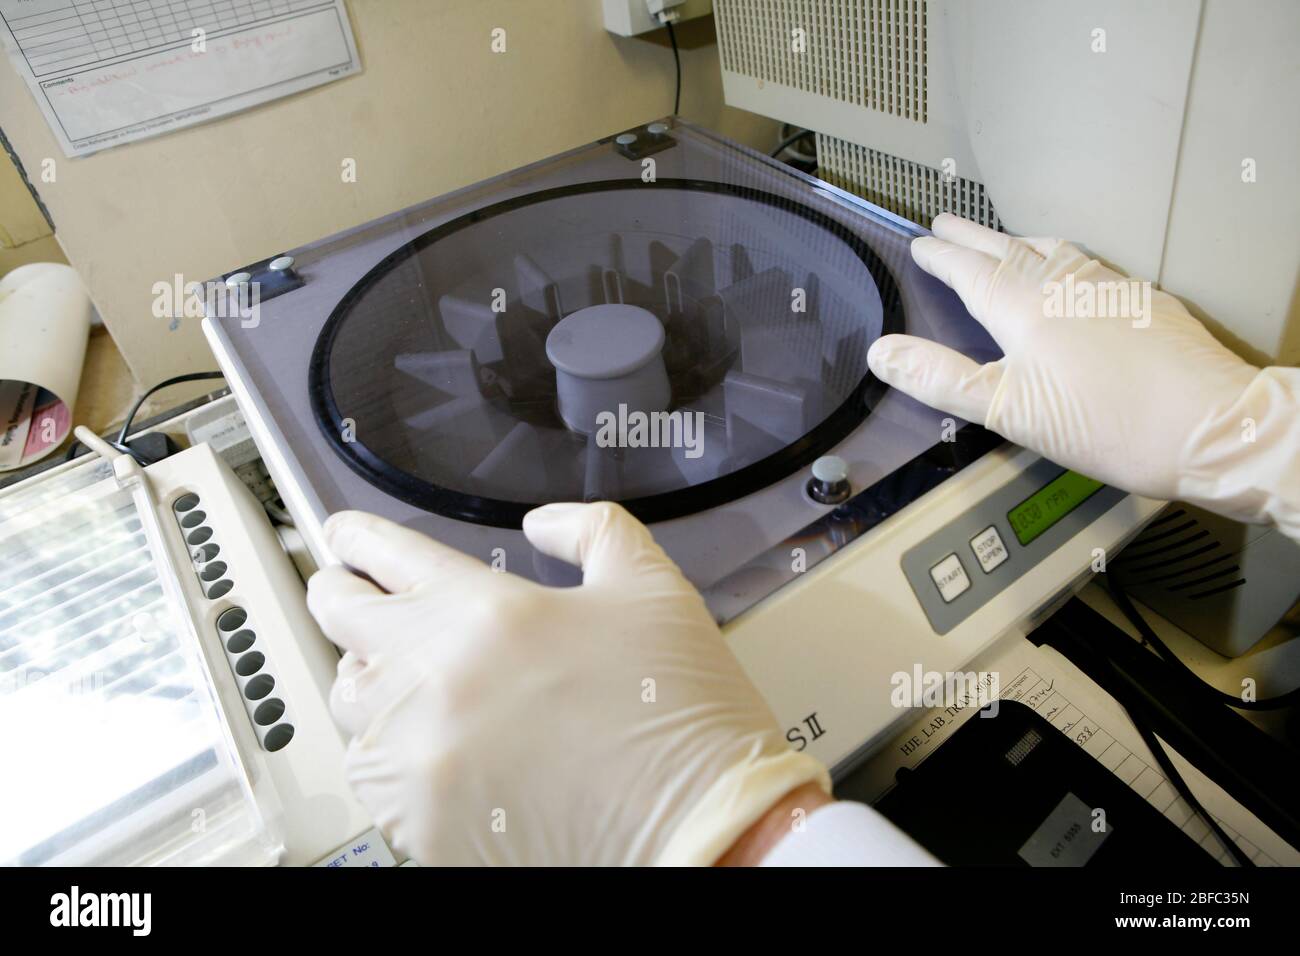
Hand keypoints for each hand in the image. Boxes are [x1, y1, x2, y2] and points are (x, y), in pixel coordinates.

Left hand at [306, 502, 828, 865]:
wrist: (699, 831)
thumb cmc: (681, 719)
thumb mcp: (652, 588)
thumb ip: (592, 530)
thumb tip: (542, 523)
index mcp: (484, 610)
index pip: (382, 552)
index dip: (356, 536)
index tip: (346, 536)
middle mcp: (432, 679)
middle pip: (336, 613)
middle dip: (342, 590)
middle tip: (356, 591)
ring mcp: (415, 758)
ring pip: (347, 696)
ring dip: (371, 675)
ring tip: (412, 674)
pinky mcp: (414, 822)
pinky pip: (369, 773)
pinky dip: (388, 749)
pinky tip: (434, 743)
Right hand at [867, 214, 1282, 519]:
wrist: (1209, 424)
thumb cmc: (1106, 423)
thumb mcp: (1008, 411)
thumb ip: (941, 379)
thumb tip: (882, 352)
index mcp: (1024, 307)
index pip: (969, 270)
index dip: (940, 256)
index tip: (920, 244)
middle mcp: (1065, 284)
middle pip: (1008, 249)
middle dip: (972, 237)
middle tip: (945, 223)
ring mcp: (1108, 287)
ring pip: (1051, 249)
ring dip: (1016, 241)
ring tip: (999, 240)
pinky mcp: (1142, 301)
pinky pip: (1088, 263)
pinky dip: (1061, 257)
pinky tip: (1070, 272)